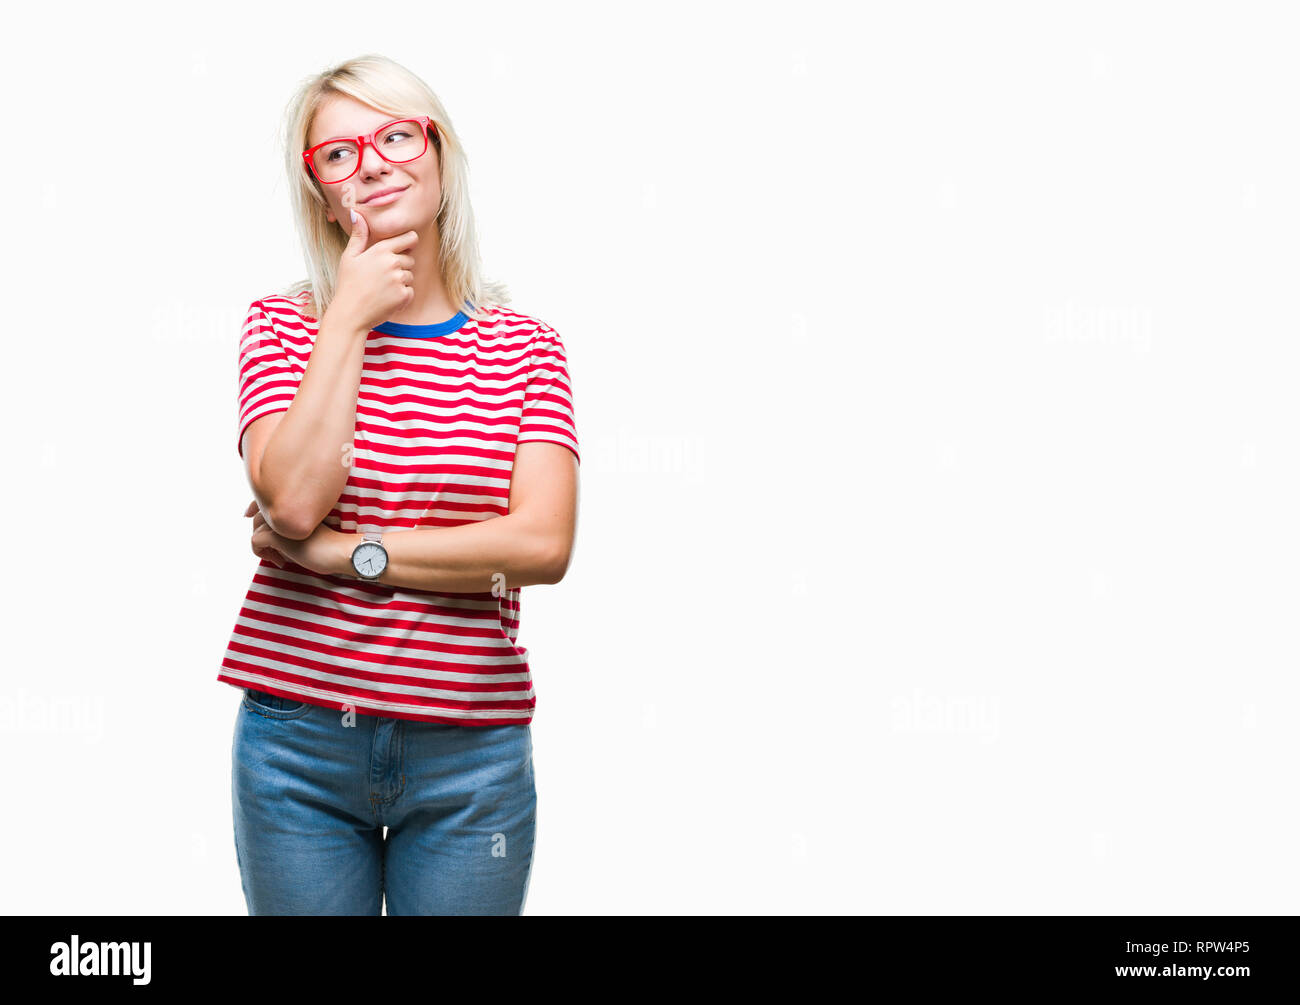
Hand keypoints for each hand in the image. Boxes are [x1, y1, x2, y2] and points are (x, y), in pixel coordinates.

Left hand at [246, 500, 348, 576]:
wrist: (341, 551)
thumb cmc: (330, 545)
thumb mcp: (307, 531)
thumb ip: (291, 526)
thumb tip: (272, 535)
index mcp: (295, 503)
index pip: (265, 499)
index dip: (253, 506)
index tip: (247, 515)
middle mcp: (286, 507)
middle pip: (257, 516)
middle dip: (260, 533)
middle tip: (275, 552)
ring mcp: (281, 520)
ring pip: (255, 529)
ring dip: (263, 546)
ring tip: (280, 558)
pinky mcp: (278, 535)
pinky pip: (255, 541)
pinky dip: (262, 554)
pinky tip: (281, 561)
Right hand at [330, 181, 419, 332]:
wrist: (350, 314)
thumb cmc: (348, 284)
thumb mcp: (349, 257)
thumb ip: (358, 235)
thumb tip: (356, 213)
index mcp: (381, 250)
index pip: (410, 238)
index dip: (409, 243)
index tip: (404, 249)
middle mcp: (392, 262)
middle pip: (410, 260)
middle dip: (401, 267)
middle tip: (381, 277)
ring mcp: (399, 279)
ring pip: (410, 276)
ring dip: (400, 282)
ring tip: (381, 289)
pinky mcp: (404, 295)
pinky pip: (411, 292)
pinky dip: (402, 296)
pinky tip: (386, 299)